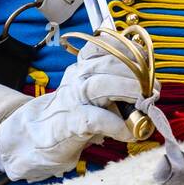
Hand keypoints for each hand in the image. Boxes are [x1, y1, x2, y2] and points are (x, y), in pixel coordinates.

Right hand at [0, 38, 143, 182]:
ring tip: (144, 104)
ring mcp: (70, 100)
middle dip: (136, 74)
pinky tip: (128, 132)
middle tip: (153, 90)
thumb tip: (150, 93)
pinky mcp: (67, 124)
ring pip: (100, 84)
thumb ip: (116, 89)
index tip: (147, 59)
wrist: (31, 139)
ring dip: (127, 91)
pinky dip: (116, 125)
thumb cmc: (69, 117)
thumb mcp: (91, 96)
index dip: (130, 49)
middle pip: (108, 63)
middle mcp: (76, 78)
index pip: (104, 45)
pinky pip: (94, 119)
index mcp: (82, 67)